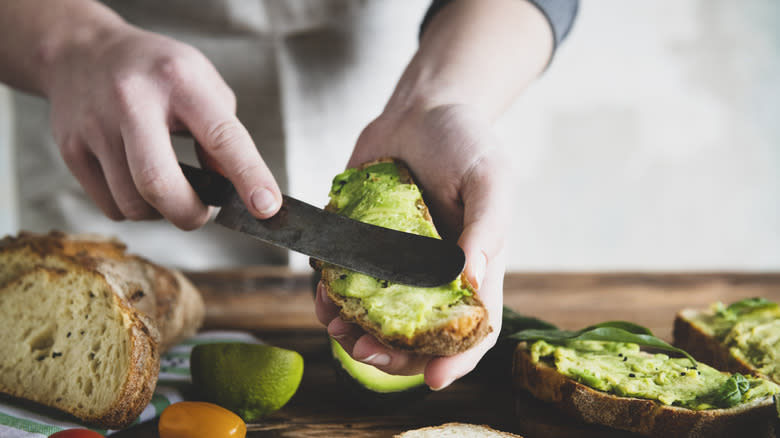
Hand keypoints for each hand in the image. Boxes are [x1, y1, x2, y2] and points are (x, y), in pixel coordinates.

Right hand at [45, 23, 280, 228]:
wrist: (81, 52)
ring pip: (133, 205)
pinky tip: (138, 182)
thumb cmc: (155, 72)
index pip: (222, 137)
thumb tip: (235, 188)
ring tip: (168, 186)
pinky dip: (134, 209)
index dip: (248, 176)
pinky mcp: (71, 150)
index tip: (266, 207)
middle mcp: (132, 101)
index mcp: (178, 81)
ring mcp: (95, 127)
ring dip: (160, 212)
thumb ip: (224, 134)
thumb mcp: (201, 84)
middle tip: (202, 211)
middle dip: (189, 213)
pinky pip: (110, 207)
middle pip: (158, 184)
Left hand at [315, 103, 509, 389]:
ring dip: (353, 333)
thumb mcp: (490, 178)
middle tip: (364, 353)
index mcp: (473, 269)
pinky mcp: (361, 244)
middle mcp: (432, 275)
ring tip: (337, 328)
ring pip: (375, 319)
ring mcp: (395, 263)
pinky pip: (345, 283)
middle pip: (417, 337)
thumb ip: (486, 228)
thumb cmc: (466, 142)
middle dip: (392, 356)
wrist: (419, 109)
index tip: (434, 379)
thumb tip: (474, 281)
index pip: (472, 330)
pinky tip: (322, 296)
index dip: (457, 361)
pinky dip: (331, 297)